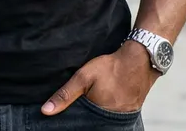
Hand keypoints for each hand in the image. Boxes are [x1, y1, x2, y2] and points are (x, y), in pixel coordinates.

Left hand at [42, 40, 158, 115]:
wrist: (139, 61)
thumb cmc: (111, 67)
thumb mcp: (84, 77)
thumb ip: (65, 94)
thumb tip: (46, 111)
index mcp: (99, 117)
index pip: (80, 127)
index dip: (72, 125)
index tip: (63, 123)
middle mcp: (111, 123)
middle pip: (91, 126)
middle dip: (82, 121)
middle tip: (78, 110)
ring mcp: (121, 120)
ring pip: (101, 123)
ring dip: (93, 118)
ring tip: (89, 106)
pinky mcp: (127, 114)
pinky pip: (112, 119)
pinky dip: (103, 115)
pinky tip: (100, 105)